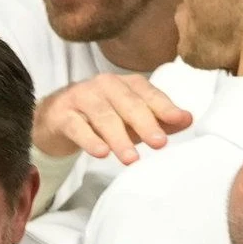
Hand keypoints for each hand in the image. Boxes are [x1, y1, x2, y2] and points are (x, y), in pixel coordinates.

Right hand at [35, 72, 191, 162]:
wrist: (55, 119)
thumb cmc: (100, 119)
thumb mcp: (131, 121)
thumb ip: (158, 120)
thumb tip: (188, 120)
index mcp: (125, 84)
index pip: (148, 93)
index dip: (164, 107)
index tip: (181, 121)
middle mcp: (104, 85)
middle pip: (127, 103)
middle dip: (145, 123)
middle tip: (159, 144)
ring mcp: (81, 97)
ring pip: (103, 116)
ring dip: (119, 137)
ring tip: (131, 159)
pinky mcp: (61, 114)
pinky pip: (77, 126)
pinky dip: (89, 139)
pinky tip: (101, 153)